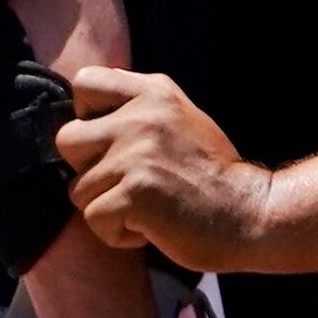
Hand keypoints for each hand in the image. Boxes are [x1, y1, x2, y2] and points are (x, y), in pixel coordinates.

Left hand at [59, 69, 278, 268]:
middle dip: (89, 170)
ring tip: (146, 208)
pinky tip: (150, 227)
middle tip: (126, 183)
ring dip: (107, 207)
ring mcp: (137, 154)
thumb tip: (84, 116)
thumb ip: (138, 109)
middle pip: (67, 140)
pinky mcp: (135, 193)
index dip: (86, 117)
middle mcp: (142, 116)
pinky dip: (117, 233)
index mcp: (154, 92)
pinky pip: (94, 219)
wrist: (251, 215)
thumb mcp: (180, 119)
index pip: (84, 83)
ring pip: (78, 189)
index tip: (112, 142)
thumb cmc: (212, 175)